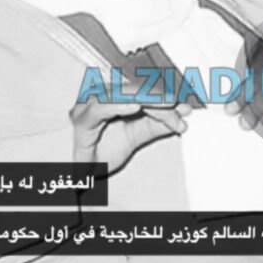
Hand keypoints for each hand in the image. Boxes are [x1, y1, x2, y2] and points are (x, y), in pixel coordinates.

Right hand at [70, 97, 190, 173]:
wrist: (77, 172)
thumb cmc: (99, 152)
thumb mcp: (136, 136)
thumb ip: (157, 123)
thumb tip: (183, 112)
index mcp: (112, 96)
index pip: (142, 90)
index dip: (166, 98)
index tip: (185, 108)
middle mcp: (99, 96)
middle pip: (135, 91)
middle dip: (161, 100)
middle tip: (181, 109)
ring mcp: (88, 106)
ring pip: (122, 95)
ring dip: (148, 100)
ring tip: (167, 104)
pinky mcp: (81, 120)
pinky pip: (101, 108)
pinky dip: (119, 105)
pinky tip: (136, 106)